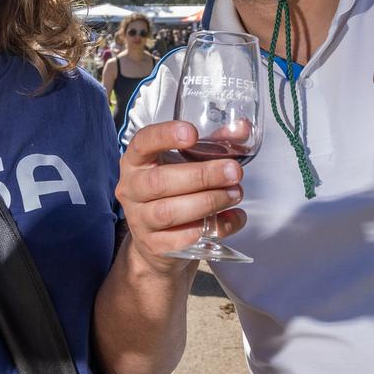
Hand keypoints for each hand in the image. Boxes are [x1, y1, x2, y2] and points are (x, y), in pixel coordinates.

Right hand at [116, 120, 244, 274]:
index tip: (192, 134)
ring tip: (234, 194)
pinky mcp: (154, 245)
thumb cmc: (172, 192)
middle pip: (160, 181)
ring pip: (168, 212)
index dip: (165, 136)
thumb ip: (212, 145)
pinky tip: (229, 219)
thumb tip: (242, 129)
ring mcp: (139, 219)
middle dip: (202, 176)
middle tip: (233, 171)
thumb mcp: (186, 164)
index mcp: (136, 161)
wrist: (156, 242)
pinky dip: (208, 228)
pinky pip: (180, 239)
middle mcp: (131, 189)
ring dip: (207, 202)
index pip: (142, 143)